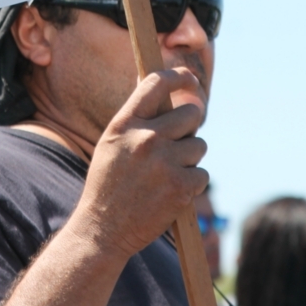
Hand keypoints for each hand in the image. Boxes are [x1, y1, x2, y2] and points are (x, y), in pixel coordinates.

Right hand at [67, 68, 208, 260]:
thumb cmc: (107, 183)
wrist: (103, 228)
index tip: (190, 78)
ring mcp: (165, 162)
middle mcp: (146, 138)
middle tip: (180, 140)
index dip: (178, 76)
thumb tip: (162, 92)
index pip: (157, 83)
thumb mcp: (112, 143)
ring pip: (199, 145)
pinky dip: (191, 184)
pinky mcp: (181, 186)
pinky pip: (202, 174)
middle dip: (190, 126)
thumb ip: (136, 119)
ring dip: (189, 158)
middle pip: (191, 113)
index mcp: (125, 123)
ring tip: (165, 174)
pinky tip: (169, 193)